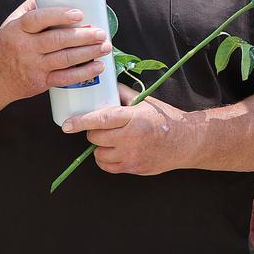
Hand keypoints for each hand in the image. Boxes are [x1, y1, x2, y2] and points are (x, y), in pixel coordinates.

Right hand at [0, 0, 110, 102]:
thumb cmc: (5, 47)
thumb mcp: (10, 24)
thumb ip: (31, 10)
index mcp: (17, 29)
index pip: (37, 19)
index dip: (59, 15)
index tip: (79, 14)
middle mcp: (24, 47)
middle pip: (57, 40)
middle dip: (83, 36)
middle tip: (101, 32)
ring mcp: (32, 66)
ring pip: (64, 59)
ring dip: (88, 53)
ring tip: (105, 47)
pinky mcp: (39, 82)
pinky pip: (64, 78)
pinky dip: (83, 73)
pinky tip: (98, 66)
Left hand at [61, 84, 194, 175]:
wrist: (186, 141)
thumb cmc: (165, 119)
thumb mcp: (145, 102)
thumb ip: (123, 94)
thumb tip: (104, 86)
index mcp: (133, 117)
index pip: (100, 119)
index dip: (80, 121)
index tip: (66, 124)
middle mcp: (131, 137)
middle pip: (96, 137)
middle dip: (95, 132)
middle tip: (105, 128)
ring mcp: (132, 155)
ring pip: (99, 153)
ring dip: (101, 147)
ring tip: (113, 141)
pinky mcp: (133, 168)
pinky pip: (107, 166)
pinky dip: (107, 159)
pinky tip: (116, 151)